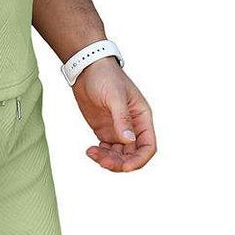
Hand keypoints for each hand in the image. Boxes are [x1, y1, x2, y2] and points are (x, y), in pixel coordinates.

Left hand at [73, 57, 155, 171]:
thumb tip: (129, 140)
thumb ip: (122, 118)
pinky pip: (106, 150)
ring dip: (108, 160)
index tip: (124, 167)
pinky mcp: (104, 130)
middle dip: (120, 163)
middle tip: (103, 161)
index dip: (139, 160)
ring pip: (119, 155)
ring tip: (93, 154)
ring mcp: (118, 129)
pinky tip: (90, 151)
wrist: (86, 68)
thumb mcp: (115, 96)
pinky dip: (100, 155)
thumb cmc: (105, 76)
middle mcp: (132, 126)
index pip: (148, 147)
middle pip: (133, 155)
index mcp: (142, 117)